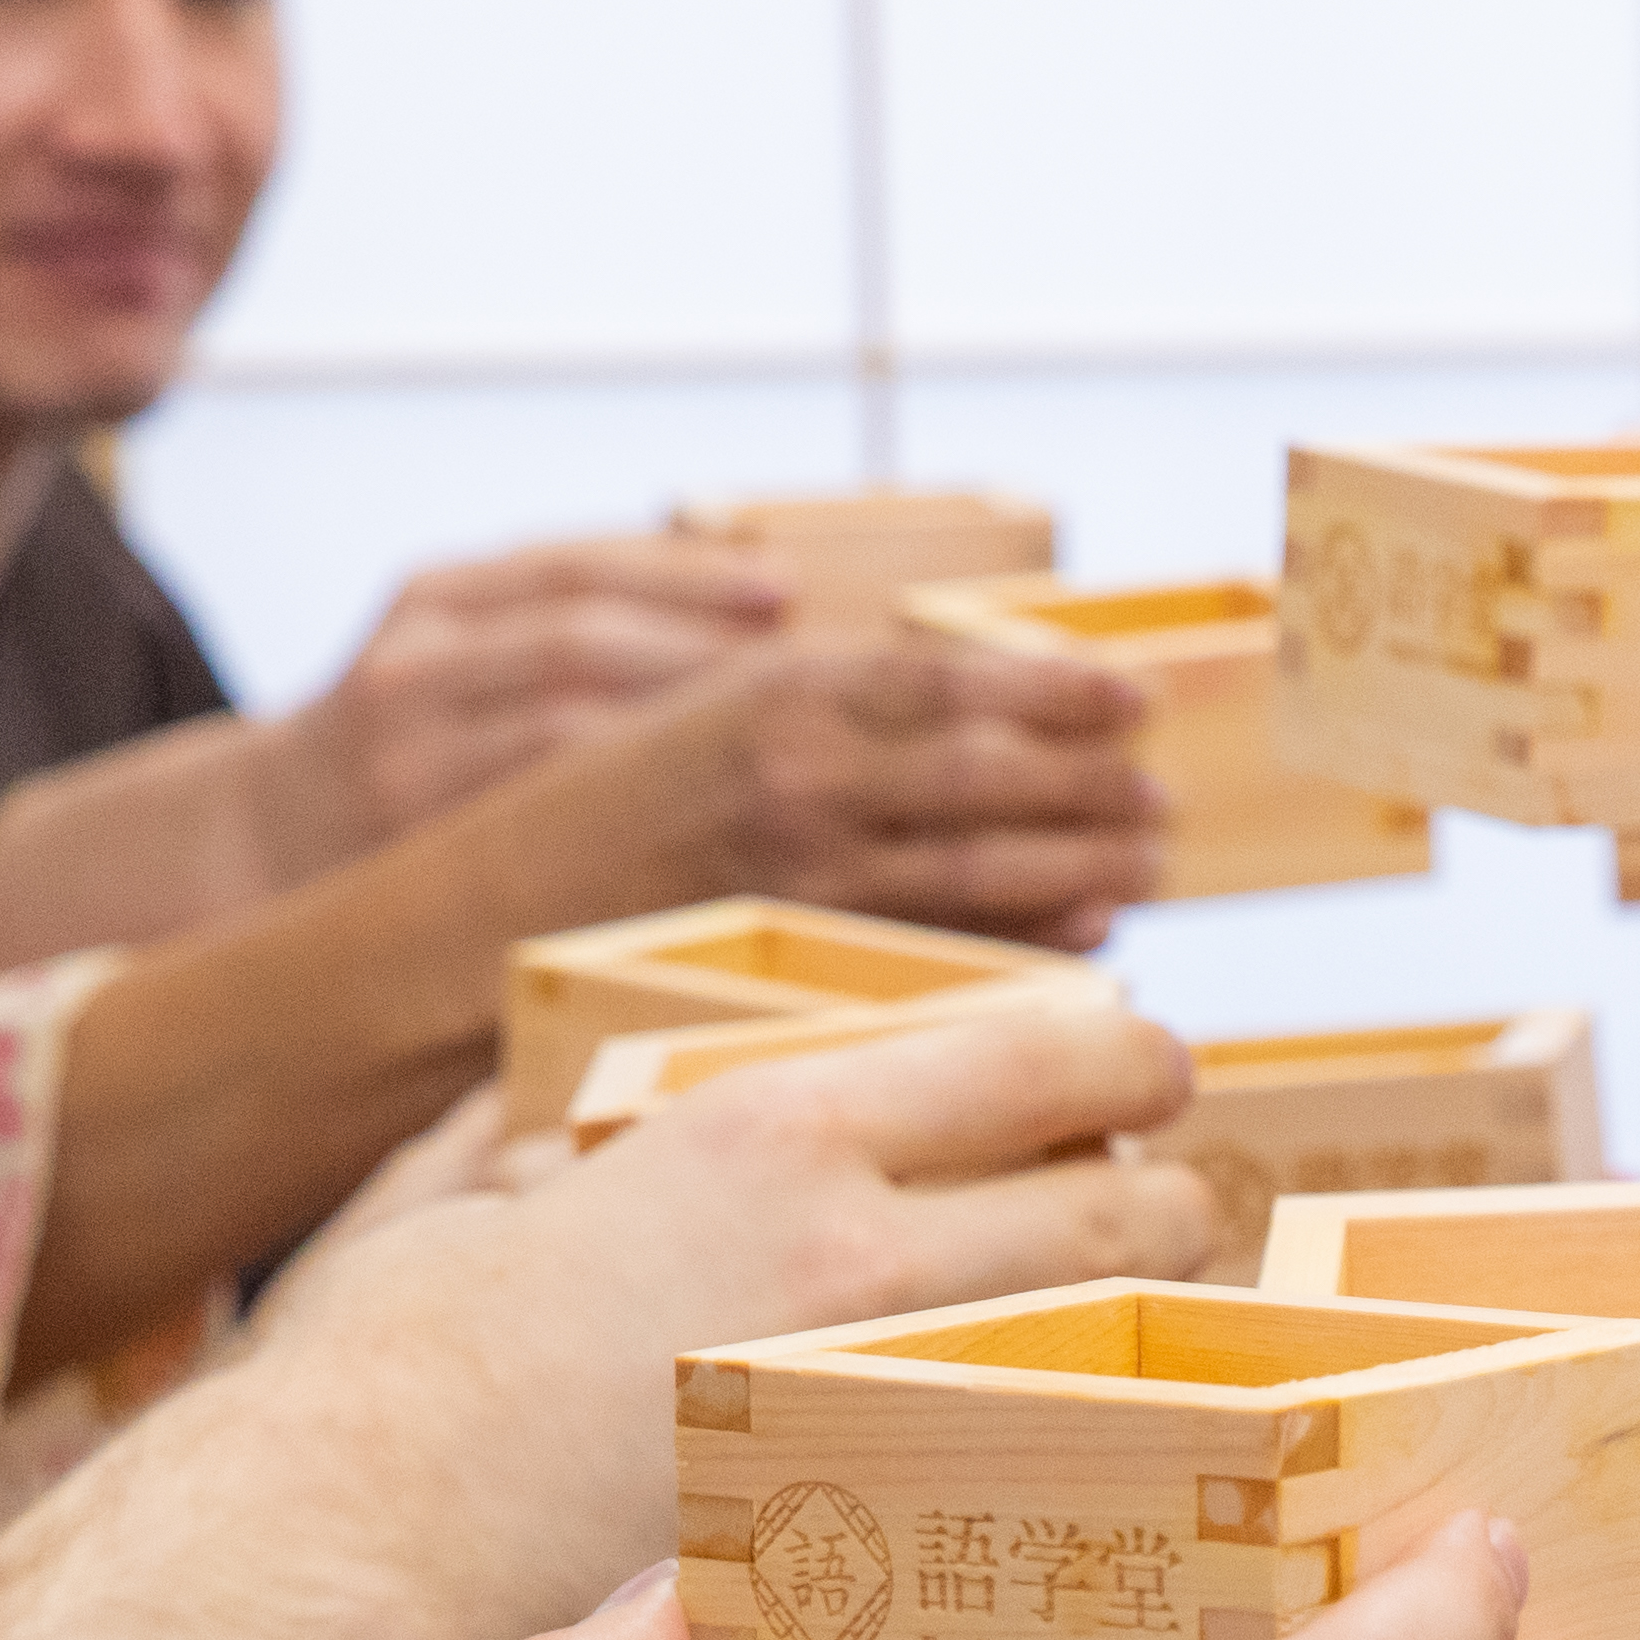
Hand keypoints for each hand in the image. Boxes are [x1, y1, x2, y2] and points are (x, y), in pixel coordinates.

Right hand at [247, 996, 1223, 1639]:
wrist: (339, 1540)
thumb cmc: (376, 1361)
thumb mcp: (467, 1179)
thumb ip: (545, 1127)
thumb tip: (549, 1110)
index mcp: (775, 1127)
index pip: (1047, 1051)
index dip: (1129, 1056)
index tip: (1151, 1073)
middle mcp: (862, 1248)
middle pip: (1133, 1203)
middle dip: (1177, 1203)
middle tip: (1174, 1219)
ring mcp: (884, 1404)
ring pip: (1119, 1352)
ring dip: (1162, 1338)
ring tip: (1150, 1348)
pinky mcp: (872, 1541)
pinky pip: (1046, 1484)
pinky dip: (1091, 1464)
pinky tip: (1073, 1479)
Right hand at [285, 537, 800, 846]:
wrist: (269, 842)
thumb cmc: (411, 743)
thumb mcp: (458, 651)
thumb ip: (562, 622)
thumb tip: (750, 601)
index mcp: (431, 600)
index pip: (571, 570)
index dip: (684, 574)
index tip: (782, 587)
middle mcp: (414, 670)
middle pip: (579, 642)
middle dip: (700, 651)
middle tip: (811, 674)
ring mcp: (411, 763)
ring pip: (567, 737)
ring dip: (679, 735)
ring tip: (779, 745)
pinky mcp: (419, 850)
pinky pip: (547, 827)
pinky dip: (633, 816)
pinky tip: (709, 819)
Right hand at [586, 633, 1171, 947]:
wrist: (480, 909)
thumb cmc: (600, 798)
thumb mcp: (702, 698)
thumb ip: (820, 686)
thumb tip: (954, 685)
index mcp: (780, 687)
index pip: (954, 679)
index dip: (1056, 690)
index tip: (1132, 701)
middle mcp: (801, 776)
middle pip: (989, 776)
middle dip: (1089, 787)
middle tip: (1159, 801)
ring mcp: (803, 875)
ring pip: (979, 868)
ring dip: (1078, 865)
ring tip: (1146, 866)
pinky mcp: (801, 961)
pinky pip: (943, 947)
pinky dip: (1026, 939)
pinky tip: (1084, 937)